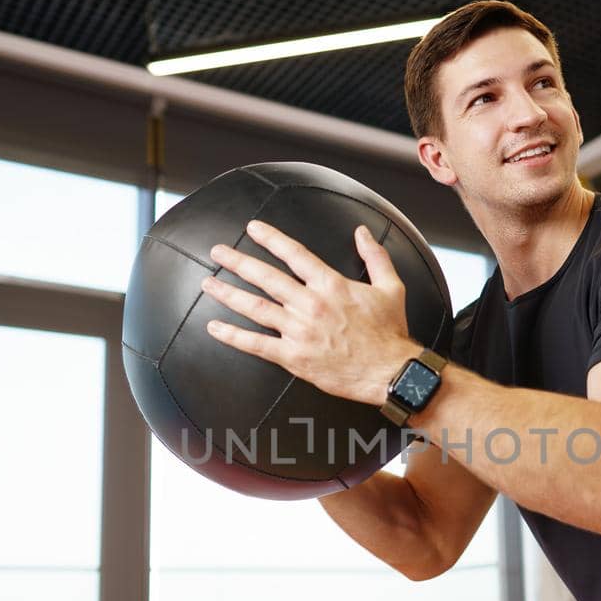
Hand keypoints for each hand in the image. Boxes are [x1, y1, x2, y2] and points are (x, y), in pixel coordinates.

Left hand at [200, 219, 421, 405]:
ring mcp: (299, 331)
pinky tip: (215, 327)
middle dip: (238, 262)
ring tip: (209, 283)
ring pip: (256, 308)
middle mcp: (310, 305)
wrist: (390, 371)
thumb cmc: (390, 332)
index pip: (294, 254)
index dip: (271, 238)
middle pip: (266, 278)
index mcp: (331, 285)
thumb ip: (375, 257)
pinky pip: (257, 345)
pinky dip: (233, 336)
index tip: (253, 228)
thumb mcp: (391, 287)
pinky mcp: (294, 357)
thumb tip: (362, 232)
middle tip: (218, 251)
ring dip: (229, 294)